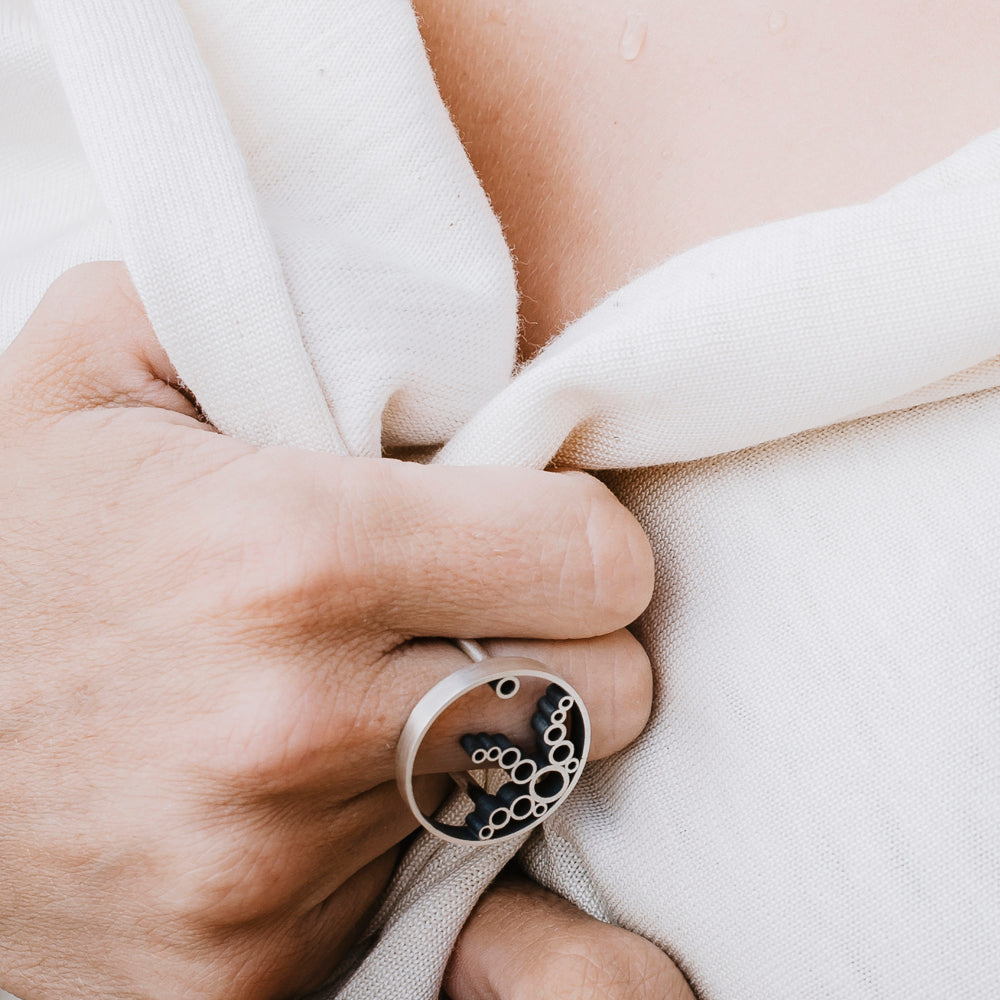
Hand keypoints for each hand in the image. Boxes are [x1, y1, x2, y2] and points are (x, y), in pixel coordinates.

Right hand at [0, 263, 654, 999]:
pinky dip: (397, 830)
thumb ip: (256, 302)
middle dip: (567, 647)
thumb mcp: (95, 374)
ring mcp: (273, 870)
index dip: (587, 537)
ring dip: (480, 740)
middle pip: (604, 694)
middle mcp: (294, 724)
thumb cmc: (10, 550)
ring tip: (368, 690)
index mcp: (288, 554)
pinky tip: (310, 782)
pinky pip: (425, 886)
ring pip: (524, 795)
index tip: (541, 532)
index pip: (597, 561)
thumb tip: (404, 314)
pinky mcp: (252, 970)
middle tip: (479, 615)